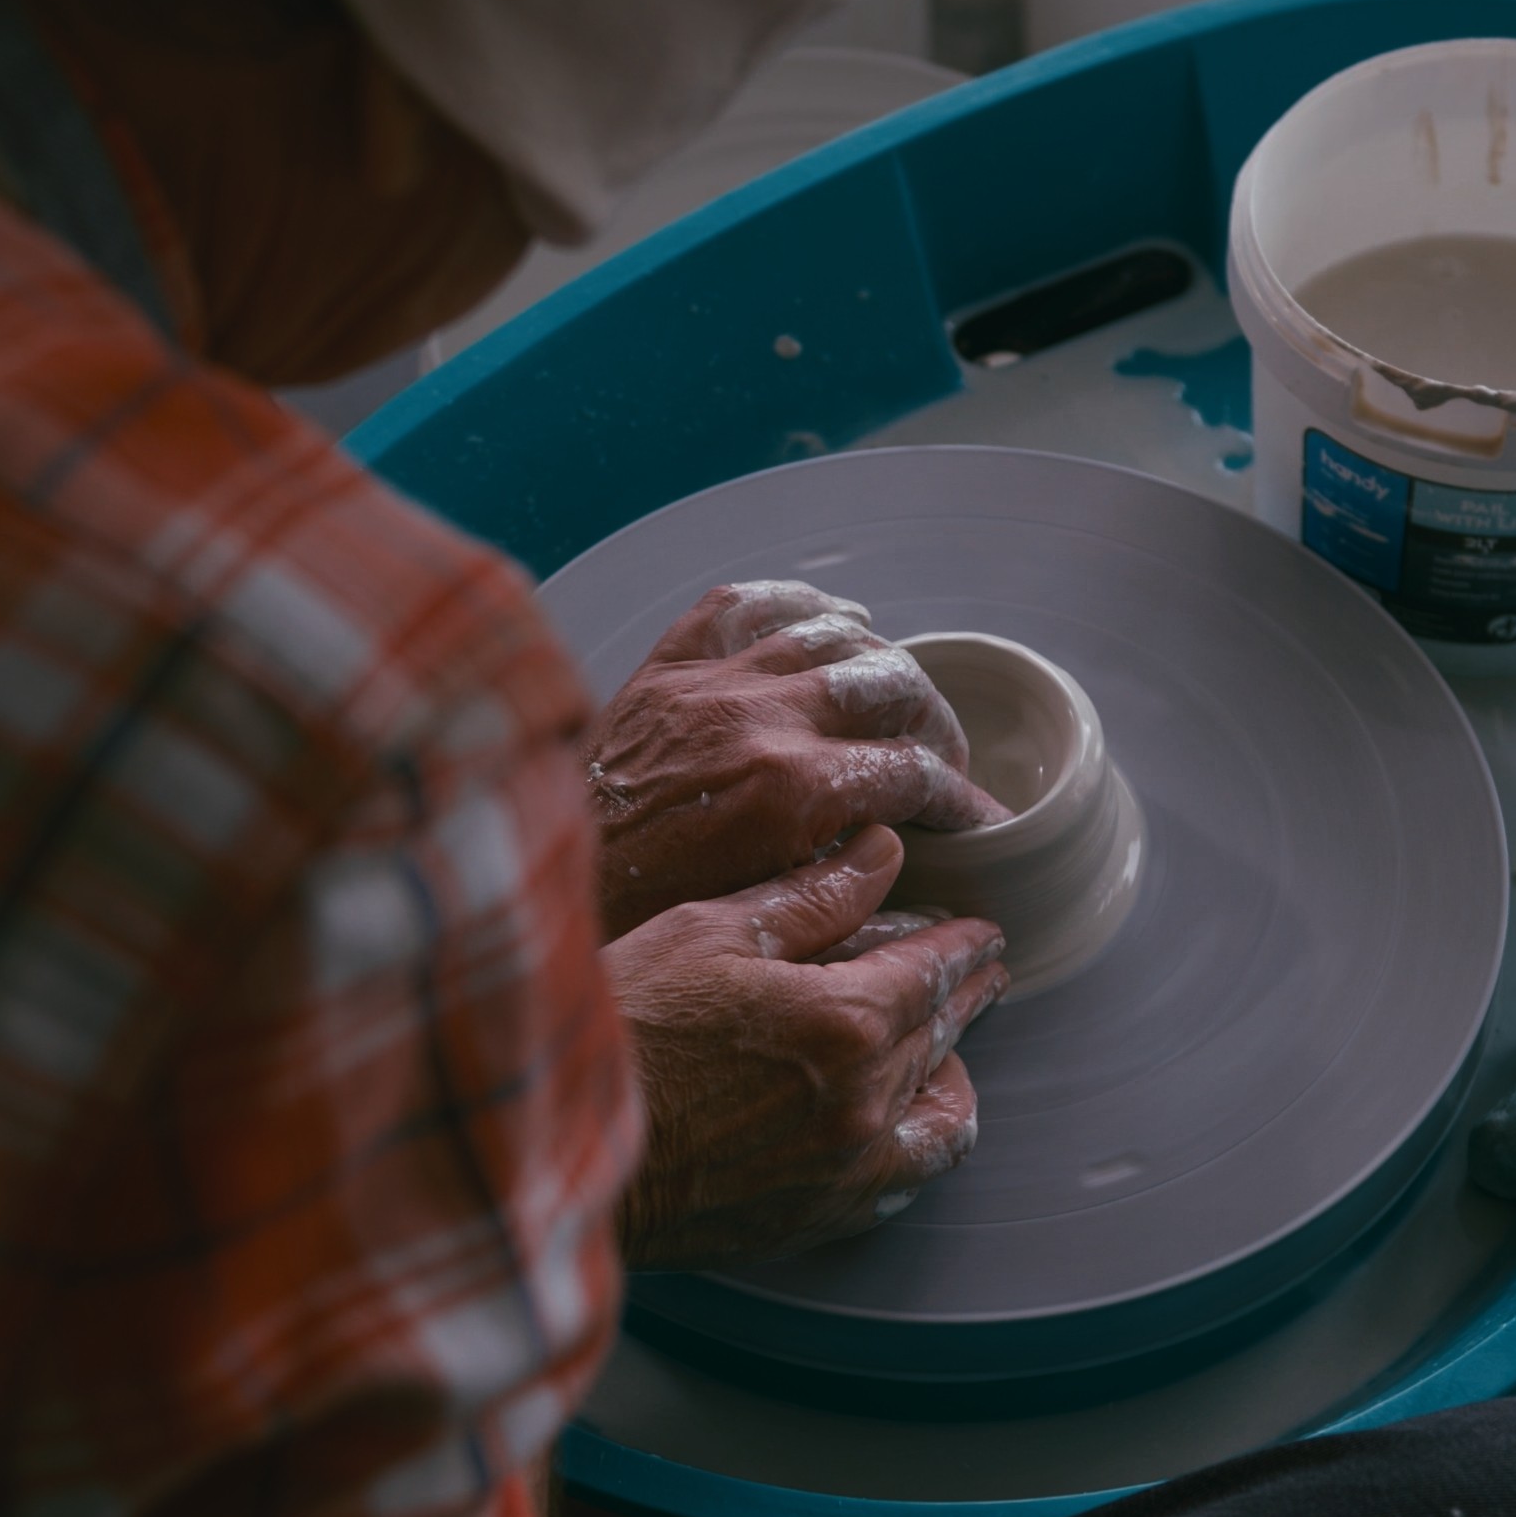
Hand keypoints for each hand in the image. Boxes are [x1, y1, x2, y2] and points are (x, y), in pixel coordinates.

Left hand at [586, 581, 1012, 938]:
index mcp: (788, 787)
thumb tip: (900, 855)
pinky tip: (826, 621)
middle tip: (939, 760)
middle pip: (892, 683)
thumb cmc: (645, 913)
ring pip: (831, 631)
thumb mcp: (763, 907)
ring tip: (896, 694)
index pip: (913, 770)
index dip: (961, 796)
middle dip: (934, 723)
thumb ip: (839, 868)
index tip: (977, 819)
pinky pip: (745, 603)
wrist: (538, 881)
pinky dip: (795, 604)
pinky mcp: (665, 666)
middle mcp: (759, 716)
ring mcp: (711, 681)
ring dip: (879, 660)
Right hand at [608, 826, 1008, 1269]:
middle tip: (978, 974)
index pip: (935, 970)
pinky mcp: (816, 1218)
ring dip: (953, 1075)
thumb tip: (883, 854)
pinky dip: (918, 1145)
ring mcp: (845, 1170)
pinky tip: (903, 1124)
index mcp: (845, 1019)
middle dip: (966, 996)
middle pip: (945, 1037)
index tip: (982, 932)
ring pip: (944, 1119)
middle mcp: (864, 1101)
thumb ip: (810, 897)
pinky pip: (904, 1182)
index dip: (964, 944)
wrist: (557, 1149)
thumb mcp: (707, 933)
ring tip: (945, 1050)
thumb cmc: (621, 1030)